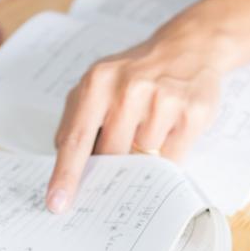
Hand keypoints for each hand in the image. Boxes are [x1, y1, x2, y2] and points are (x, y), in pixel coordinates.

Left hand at [45, 37, 221, 212]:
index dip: (66, 175)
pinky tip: (169, 130)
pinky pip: (172, 159)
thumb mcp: (98, 83)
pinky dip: (167, 155)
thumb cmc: (136, 73)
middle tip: (120, 154)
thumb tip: (67, 164)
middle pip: (111, 156)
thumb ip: (77, 119)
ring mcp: (163, 101)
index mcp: (98, 83)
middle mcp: (129, 89)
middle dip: (113, 164)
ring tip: (151, 126)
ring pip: (144, 160)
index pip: (76, 139)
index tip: (57, 203)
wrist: (188, 46)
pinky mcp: (192, 114)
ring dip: (144, 155)